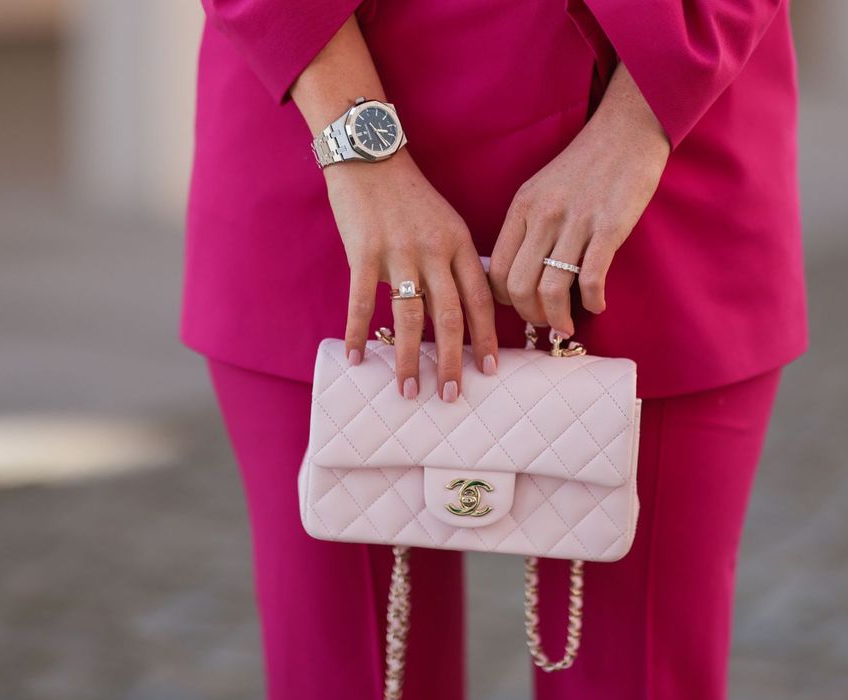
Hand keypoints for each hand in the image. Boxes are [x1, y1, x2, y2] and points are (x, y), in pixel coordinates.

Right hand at [328, 152, 498, 401]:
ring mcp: (399, 253)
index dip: (486, 338)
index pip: (480, 300)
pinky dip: (360, 334)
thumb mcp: (446, 222)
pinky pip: (363, 303)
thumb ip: (456, 262)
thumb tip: (466, 308)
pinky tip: (358, 359)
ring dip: (410, 359)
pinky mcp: (363, 253)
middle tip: (453, 396)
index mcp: (460, 244)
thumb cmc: (408, 194)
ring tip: (409, 390)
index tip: (490, 370)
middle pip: (450, 316)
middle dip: (453, 361)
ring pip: (410, 317)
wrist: (369, 155)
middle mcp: (434, 252)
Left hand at [488, 67, 669, 336]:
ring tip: (567, 325)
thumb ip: (527, 227)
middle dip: (529, 316)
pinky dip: (592, 302)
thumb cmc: (584, 167)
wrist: (626, 132)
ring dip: (558, 318)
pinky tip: (597, 304)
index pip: (495, 269)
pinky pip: (591, 279)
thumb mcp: (541, 191)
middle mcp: (543, 216)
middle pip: (518, 287)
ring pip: (551, 290)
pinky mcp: (610, 227)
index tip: (521, 308)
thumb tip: (519, 276)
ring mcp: (576, 222)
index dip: (503, 300)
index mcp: (522, 208)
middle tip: (545, 324)